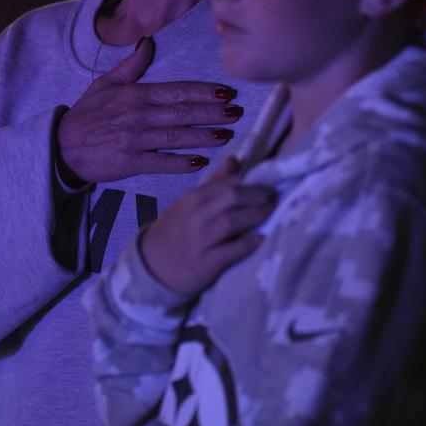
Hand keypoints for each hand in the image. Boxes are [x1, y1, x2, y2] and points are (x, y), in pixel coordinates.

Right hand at [55, 37, 243, 183]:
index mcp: (135, 94)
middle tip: (238, 112)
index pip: (177, 90)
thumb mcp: (104, 84)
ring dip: (205, 136)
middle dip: (214, 112)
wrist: (61, 147)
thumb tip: (148, 42)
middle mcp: (138, 115)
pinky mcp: (130, 162)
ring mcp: (135, 140)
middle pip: (183, 112)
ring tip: (228, 134)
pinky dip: (181, 162)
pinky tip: (201, 161)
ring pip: (178, 136)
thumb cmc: (85, 116)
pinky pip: (161, 162)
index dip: (204, 91)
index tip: (226, 92)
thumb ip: (131, 66)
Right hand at [137, 156, 273, 297]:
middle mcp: (195, 216)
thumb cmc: (176, 231)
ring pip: (232, 221)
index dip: (253, 184)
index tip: (268, 187)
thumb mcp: (190, 204)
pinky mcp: (205, 263)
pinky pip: (231, 251)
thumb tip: (235, 159)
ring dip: (256, 216)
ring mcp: (200, 239)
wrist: (153, 266)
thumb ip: (215, 183)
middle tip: (273, 199)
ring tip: (270, 214)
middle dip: (258, 196)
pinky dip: (247, 244)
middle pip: (233, 197)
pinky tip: (260, 239)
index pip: (229, 183)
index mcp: (193, 198)